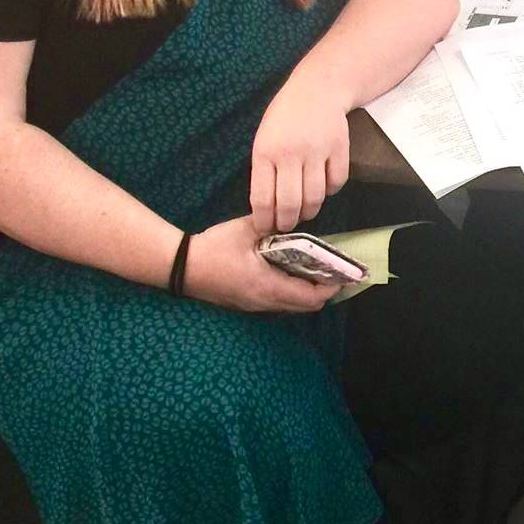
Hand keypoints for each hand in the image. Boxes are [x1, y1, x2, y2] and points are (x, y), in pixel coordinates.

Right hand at [183, 216, 339, 313]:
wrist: (179, 266)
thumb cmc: (212, 247)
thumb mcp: (245, 229)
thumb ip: (273, 223)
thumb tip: (295, 216)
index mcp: (267, 286)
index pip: (310, 297)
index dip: (331, 287)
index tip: (343, 272)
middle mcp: (263, 302)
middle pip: (305, 307)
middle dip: (324, 291)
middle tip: (334, 270)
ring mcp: (254, 306)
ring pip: (292, 307)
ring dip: (308, 293)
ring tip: (317, 269)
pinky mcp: (246, 303)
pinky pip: (278, 303)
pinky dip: (292, 292)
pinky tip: (292, 271)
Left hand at [249, 76, 349, 231]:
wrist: (317, 88)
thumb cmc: (285, 116)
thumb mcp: (264, 139)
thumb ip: (264, 170)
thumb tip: (267, 207)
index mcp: (266, 152)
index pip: (263, 199)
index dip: (264, 221)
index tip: (266, 229)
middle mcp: (291, 154)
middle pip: (290, 203)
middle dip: (287, 223)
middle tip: (287, 227)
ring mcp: (318, 152)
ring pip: (315, 197)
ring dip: (310, 211)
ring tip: (305, 212)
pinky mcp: (340, 149)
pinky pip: (336, 183)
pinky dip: (330, 192)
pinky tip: (323, 188)